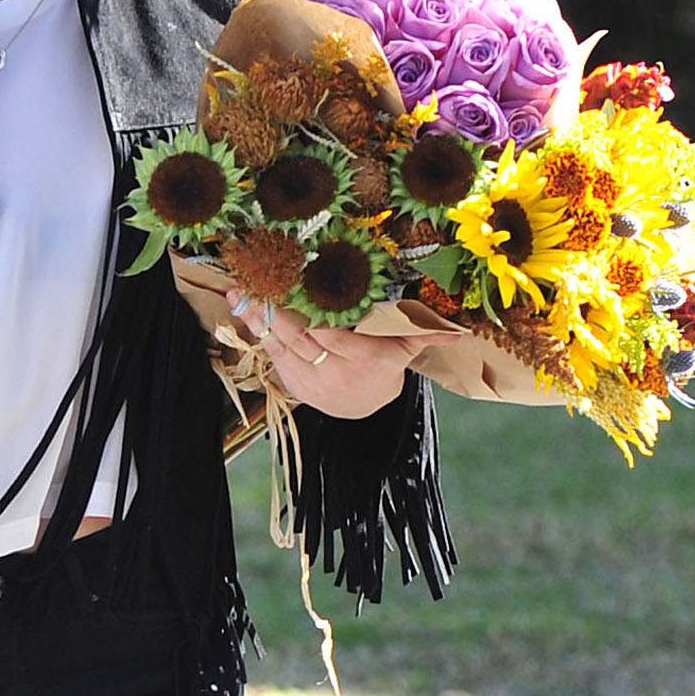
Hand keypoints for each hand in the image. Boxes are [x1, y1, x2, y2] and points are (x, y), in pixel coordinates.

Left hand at [231, 296, 458, 419]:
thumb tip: (457, 328)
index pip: (337, 343)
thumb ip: (425, 333)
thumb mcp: (405, 350)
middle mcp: (333, 376)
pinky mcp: (293, 385)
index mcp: (364, 363)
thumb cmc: (384, 366)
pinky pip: (272, 356)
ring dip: (257, 320)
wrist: (363, 408)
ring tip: (237, 293)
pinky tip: (242, 309)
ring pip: (280, 347)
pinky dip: (256, 333)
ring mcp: (310, 382)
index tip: (299, 305)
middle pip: (300, 342)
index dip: (316, 327)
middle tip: (257, 287)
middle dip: (276, 315)